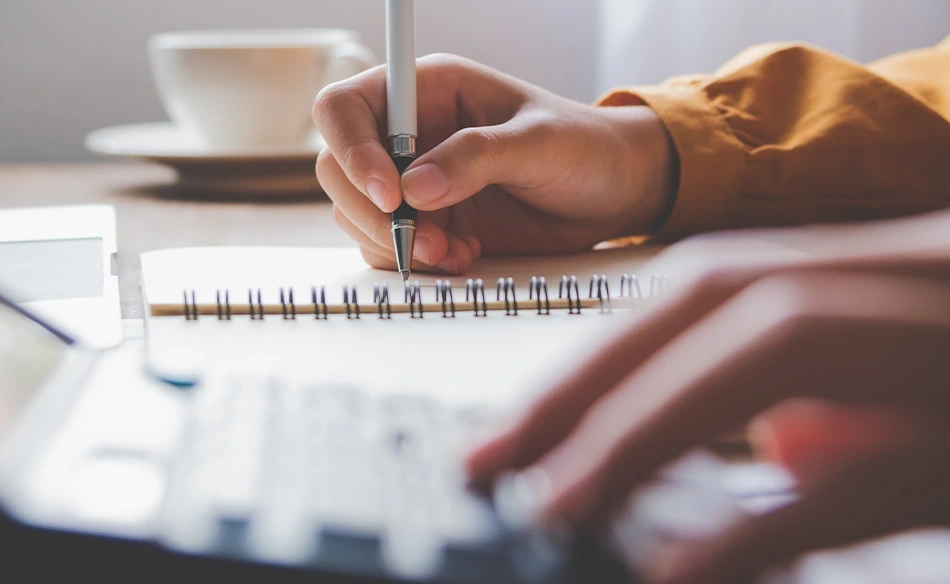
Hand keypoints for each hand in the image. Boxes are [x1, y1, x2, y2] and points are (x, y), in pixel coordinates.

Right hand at [313, 54, 676, 273]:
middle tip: (424, 239)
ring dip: (396, 243)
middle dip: (371, 212)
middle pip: (338, 167)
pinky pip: (386, 247)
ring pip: (357, 214)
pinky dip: (415, 262)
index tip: (392, 195)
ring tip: (455, 250)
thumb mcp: (539, 143)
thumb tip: (417, 188)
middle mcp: (408, 133)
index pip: (346, 107)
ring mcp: (412, 180)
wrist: (612, 192)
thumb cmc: (583, 147)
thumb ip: (478, 157)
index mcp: (427, 89)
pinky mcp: (425, 221)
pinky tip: (462, 255)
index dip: (353, 150)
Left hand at [465, 204, 949, 582]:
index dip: (607, 347)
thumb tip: (773, 447)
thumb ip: (877, 397)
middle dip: (597, 380)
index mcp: (927, 263)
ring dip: (650, 429)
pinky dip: (769, 526)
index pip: (723, 280)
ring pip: (787, 353)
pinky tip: (685, 575)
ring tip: (560, 505)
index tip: (523, 420)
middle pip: (728, 299)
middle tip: (500, 462)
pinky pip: (884, 478)